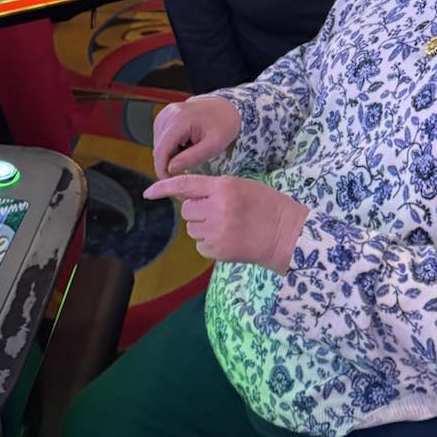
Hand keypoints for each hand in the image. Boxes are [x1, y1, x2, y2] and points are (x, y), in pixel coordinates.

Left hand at [145, 175, 309, 273]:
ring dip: (204, 227)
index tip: (148, 193)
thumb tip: (187, 197)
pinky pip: (201, 246)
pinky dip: (209, 244)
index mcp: (224, 187)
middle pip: (187, 210)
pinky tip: (229, 239)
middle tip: (218, 212)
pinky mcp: (219, 251)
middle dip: (197, 211)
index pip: (186, 184)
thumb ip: (215, 189)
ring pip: (193, 229)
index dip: (163, 188)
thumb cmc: (268, 206)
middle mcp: (217, 208)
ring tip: (229, 226)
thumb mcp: (243, 187)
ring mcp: (217, 231)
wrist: (288, 234)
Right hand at [151, 97, 241, 177]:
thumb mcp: (214, 146)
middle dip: (169, 162)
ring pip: (159, 145)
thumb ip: (192, 158)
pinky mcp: (165, 116)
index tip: (169, 181)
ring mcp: (166, 113)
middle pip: (158, 148)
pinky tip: (185, 144)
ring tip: (191, 150)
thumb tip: (170, 169)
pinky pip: (161, 139)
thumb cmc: (223, 125)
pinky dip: (171, 146)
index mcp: (180, 119)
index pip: (161, 150)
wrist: (226, 108)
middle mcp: (169, 114)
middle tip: (189, 166)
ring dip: (171, 154)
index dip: (161, 169)